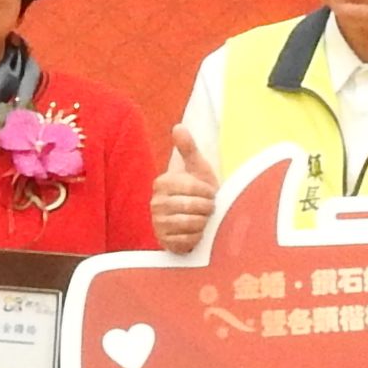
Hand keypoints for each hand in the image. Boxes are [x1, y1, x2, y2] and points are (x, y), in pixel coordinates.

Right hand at [150, 127, 216, 257]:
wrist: (194, 220)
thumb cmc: (199, 192)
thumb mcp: (196, 168)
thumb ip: (188, 148)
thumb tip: (178, 126)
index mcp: (162, 183)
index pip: (190, 187)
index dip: (207, 192)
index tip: (212, 193)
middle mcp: (155, 202)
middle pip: (191, 206)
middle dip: (207, 208)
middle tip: (210, 207)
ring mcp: (158, 222)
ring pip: (189, 223)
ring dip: (203, 222)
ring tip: (205, 218)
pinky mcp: (163, 240)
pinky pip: (186, 240)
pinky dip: (197, 237)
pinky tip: (197, 231)